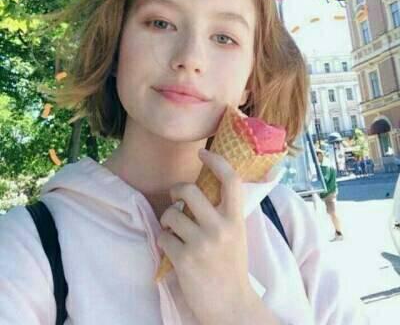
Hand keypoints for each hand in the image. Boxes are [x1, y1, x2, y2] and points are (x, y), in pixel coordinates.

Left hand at [157, 149, 253, 323]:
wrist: (231, 307)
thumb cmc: (232, 268)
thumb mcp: (237, 235)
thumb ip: (224, 213)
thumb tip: (203, 190)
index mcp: (236, 220)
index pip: (230, 180)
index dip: (216, 161)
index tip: (203, 153)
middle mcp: (220, 227)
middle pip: (189, 191)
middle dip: (176, 190)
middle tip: (175, 197)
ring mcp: (201, 243)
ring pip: (171, 214)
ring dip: (167, 219)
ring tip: (173, 229)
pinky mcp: (184, 260)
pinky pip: (163, 237)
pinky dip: (164, 240)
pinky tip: (173, 249)